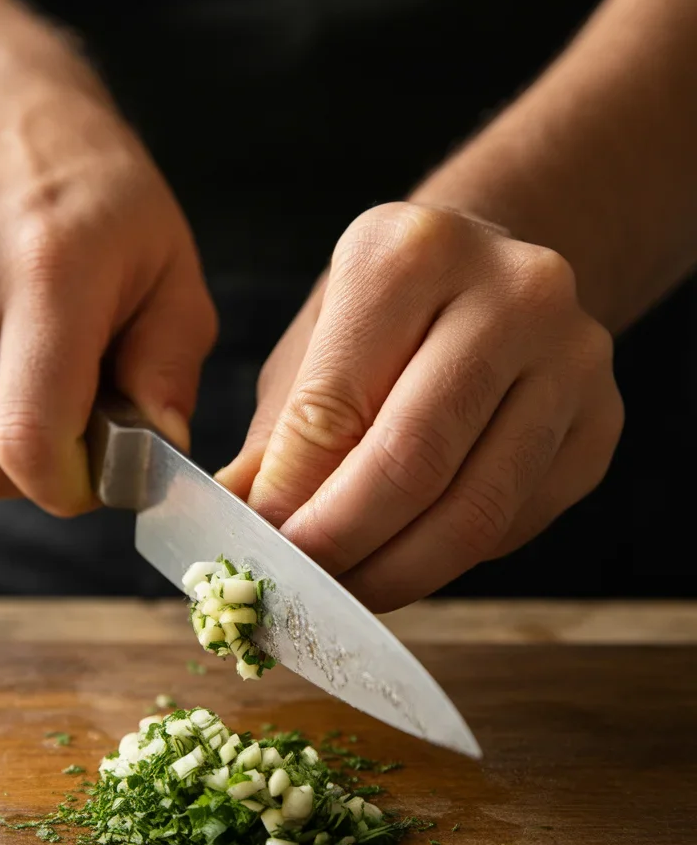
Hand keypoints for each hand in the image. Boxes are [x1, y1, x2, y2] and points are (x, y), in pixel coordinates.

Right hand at [0, 73, 215, 514]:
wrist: (5, 133)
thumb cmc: (106, 214)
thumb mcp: (175, 278)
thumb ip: (171, 370)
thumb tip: (158, 449)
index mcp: (49, 274)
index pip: (26, 441)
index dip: (64, 486)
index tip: (93, 475)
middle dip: (33, 473)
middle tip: (73, 430)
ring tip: (32, 380)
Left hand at [217, 203, 622, 611]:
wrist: (499, 277)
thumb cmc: (390, 314)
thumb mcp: (317, 344)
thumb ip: (282, 435)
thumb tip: (243, 526)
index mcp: (410, 254)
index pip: (334, 408)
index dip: (288, 499)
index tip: (259, 549)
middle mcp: (510, 293)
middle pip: (411, 463)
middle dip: (341, 545)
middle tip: (299, 584)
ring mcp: (572, 359)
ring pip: (474, 511)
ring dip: (395, 571)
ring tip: (345, 590)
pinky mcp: (601, 422)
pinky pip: (514, 524)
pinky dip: (449, 560)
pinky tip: (406, 557)